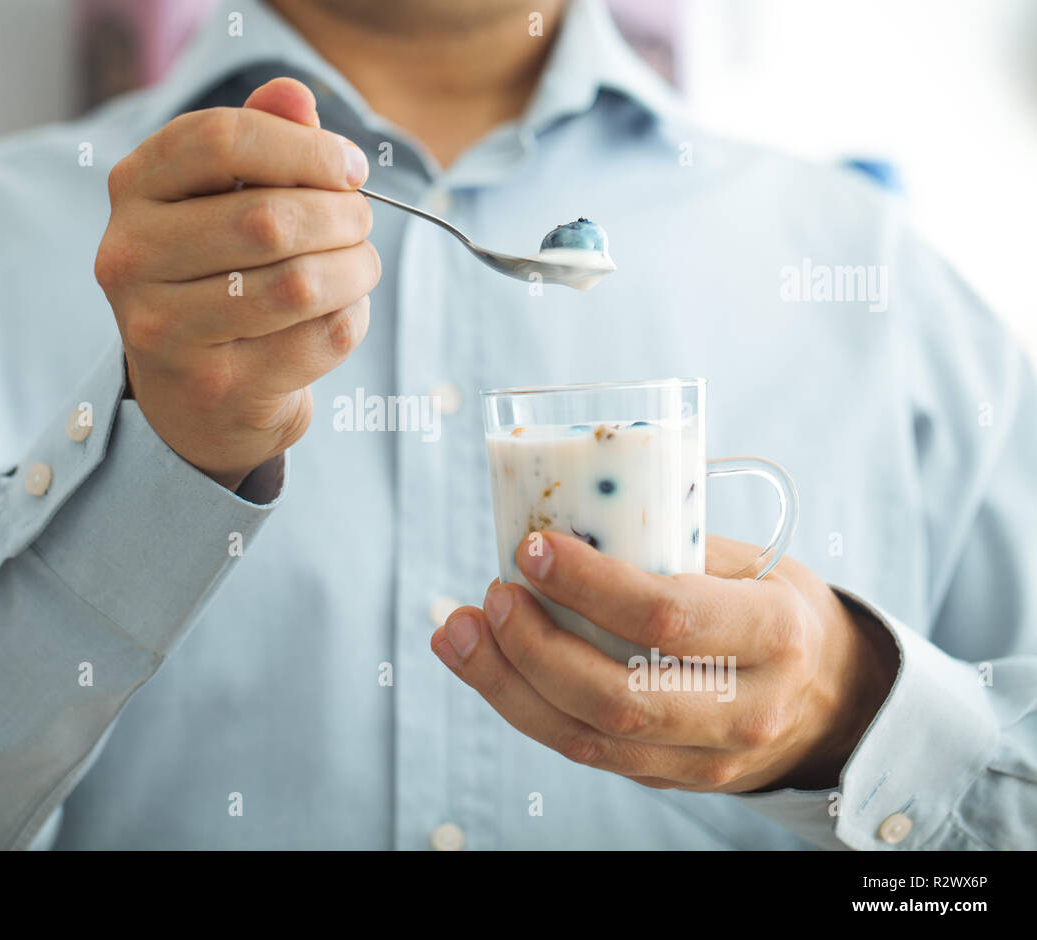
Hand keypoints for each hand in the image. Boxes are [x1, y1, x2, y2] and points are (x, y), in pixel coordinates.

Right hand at [95, 77, 377, 490]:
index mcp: (132, 190)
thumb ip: (262, 139)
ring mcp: (165, 331)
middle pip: (268, 218)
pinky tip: (340, 313)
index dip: (303, 147)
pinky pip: (317, 340)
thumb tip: (295, 95)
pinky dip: (350, 319)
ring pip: (299, 284)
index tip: (351, 168)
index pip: (219, 139)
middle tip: (361, 224)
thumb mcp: (228, 197)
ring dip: (355, 270)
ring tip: (360, 267)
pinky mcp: (214, 389)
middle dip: (341, 216)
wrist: (195, 398)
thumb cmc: (219, 275)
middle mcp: (130, 258)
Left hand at [431, 531, 899, 791]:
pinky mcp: (670, 779)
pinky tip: (484, 665)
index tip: (532, 548)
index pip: (668, 617)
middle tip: (490, 594)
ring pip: (590, 737)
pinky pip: (586, 752)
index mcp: (774, 635)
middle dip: (536, 646)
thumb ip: (673, 543)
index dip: (590, 585)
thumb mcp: (753, 563)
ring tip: (457, 631)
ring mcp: (708, 759)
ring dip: (508, 684)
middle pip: (620, 694)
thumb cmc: (774, 608)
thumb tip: (567, 508)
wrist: (830, 703)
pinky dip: (523, 707)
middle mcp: (746, 708)